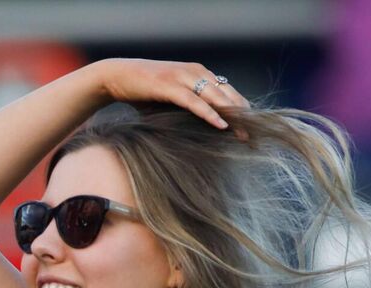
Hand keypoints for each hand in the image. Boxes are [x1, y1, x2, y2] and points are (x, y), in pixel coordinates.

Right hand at [90, 58, 249, 129]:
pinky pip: (195, 102)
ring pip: (215, 96)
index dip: (241, 107)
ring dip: (232, 115)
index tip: (251, 125)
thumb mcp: (169, 99)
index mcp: (198, 72)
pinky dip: (209, 114)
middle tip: (254, 134)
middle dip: (242, 114)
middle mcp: (195, 71)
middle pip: (227, 93)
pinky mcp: (169, 86)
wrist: (116, 77)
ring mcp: (182, 77)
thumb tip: (200, 128)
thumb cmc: (142, 92)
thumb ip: (186, 107)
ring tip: (244, 132)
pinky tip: (221, 125)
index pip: (227, 90)